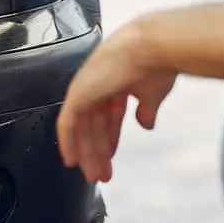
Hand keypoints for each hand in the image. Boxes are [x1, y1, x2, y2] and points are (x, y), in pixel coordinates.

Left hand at [57, 23, 177, 182]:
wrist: (151, 48)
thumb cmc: (156, 63)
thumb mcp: (153, 93)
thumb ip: (146, 109)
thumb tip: (146, 124)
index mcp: (116, 79)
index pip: (108, 114)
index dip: (110, 137)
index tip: (112, 156)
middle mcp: (98, 82)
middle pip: (94, 123)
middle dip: (99, 150)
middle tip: (102, 173)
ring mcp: (86, 87)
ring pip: (82, 127)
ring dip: (88, 153)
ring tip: (94, 174)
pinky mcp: (77, 94)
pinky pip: (67, 124)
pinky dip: (68, 143)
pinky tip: (72, 160)